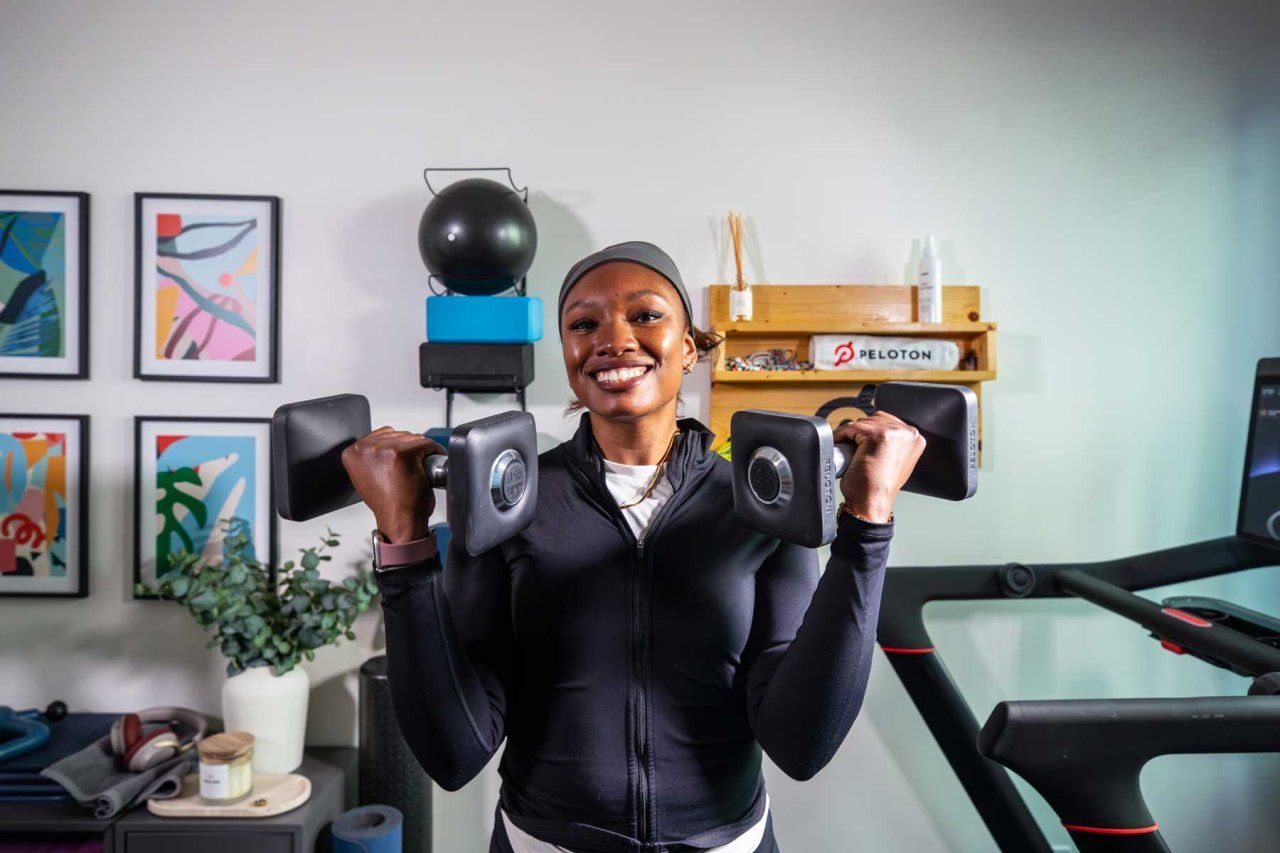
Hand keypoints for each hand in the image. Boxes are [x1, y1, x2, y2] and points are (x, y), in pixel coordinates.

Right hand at [340, 427, 440, 543]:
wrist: (399, 521)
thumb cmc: (388, 503)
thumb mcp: (367, 476)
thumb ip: (370, 457)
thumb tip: (384, 444)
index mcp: (352, 453)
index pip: (383, 434)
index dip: (397, 446)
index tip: (401, 460)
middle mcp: (364, 448)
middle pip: (399, 434)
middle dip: (409, 448)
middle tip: (410, 469)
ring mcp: (383, 449)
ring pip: (413, 438)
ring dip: (421, 451)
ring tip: (417, 470)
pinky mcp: (402, 453)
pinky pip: (426, 444)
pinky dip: (433, 452)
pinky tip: (429, 466)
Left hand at [833, 412, 925, 522]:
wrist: (872, 504)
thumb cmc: (879, 488)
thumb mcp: (893, 461)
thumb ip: (891, 443)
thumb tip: (872, 431)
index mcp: (915, 438)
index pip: (886, 422)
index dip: (869, 431)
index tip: (859, 442)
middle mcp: (909, 433)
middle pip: (874, 420)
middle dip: (859, 432)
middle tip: (850, 448)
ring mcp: (894, 433)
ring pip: (862, 423)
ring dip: (850, 435)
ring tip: (846, 450)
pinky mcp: (877, 436)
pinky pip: (850, 428)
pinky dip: (841, 436)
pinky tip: (840, 447)